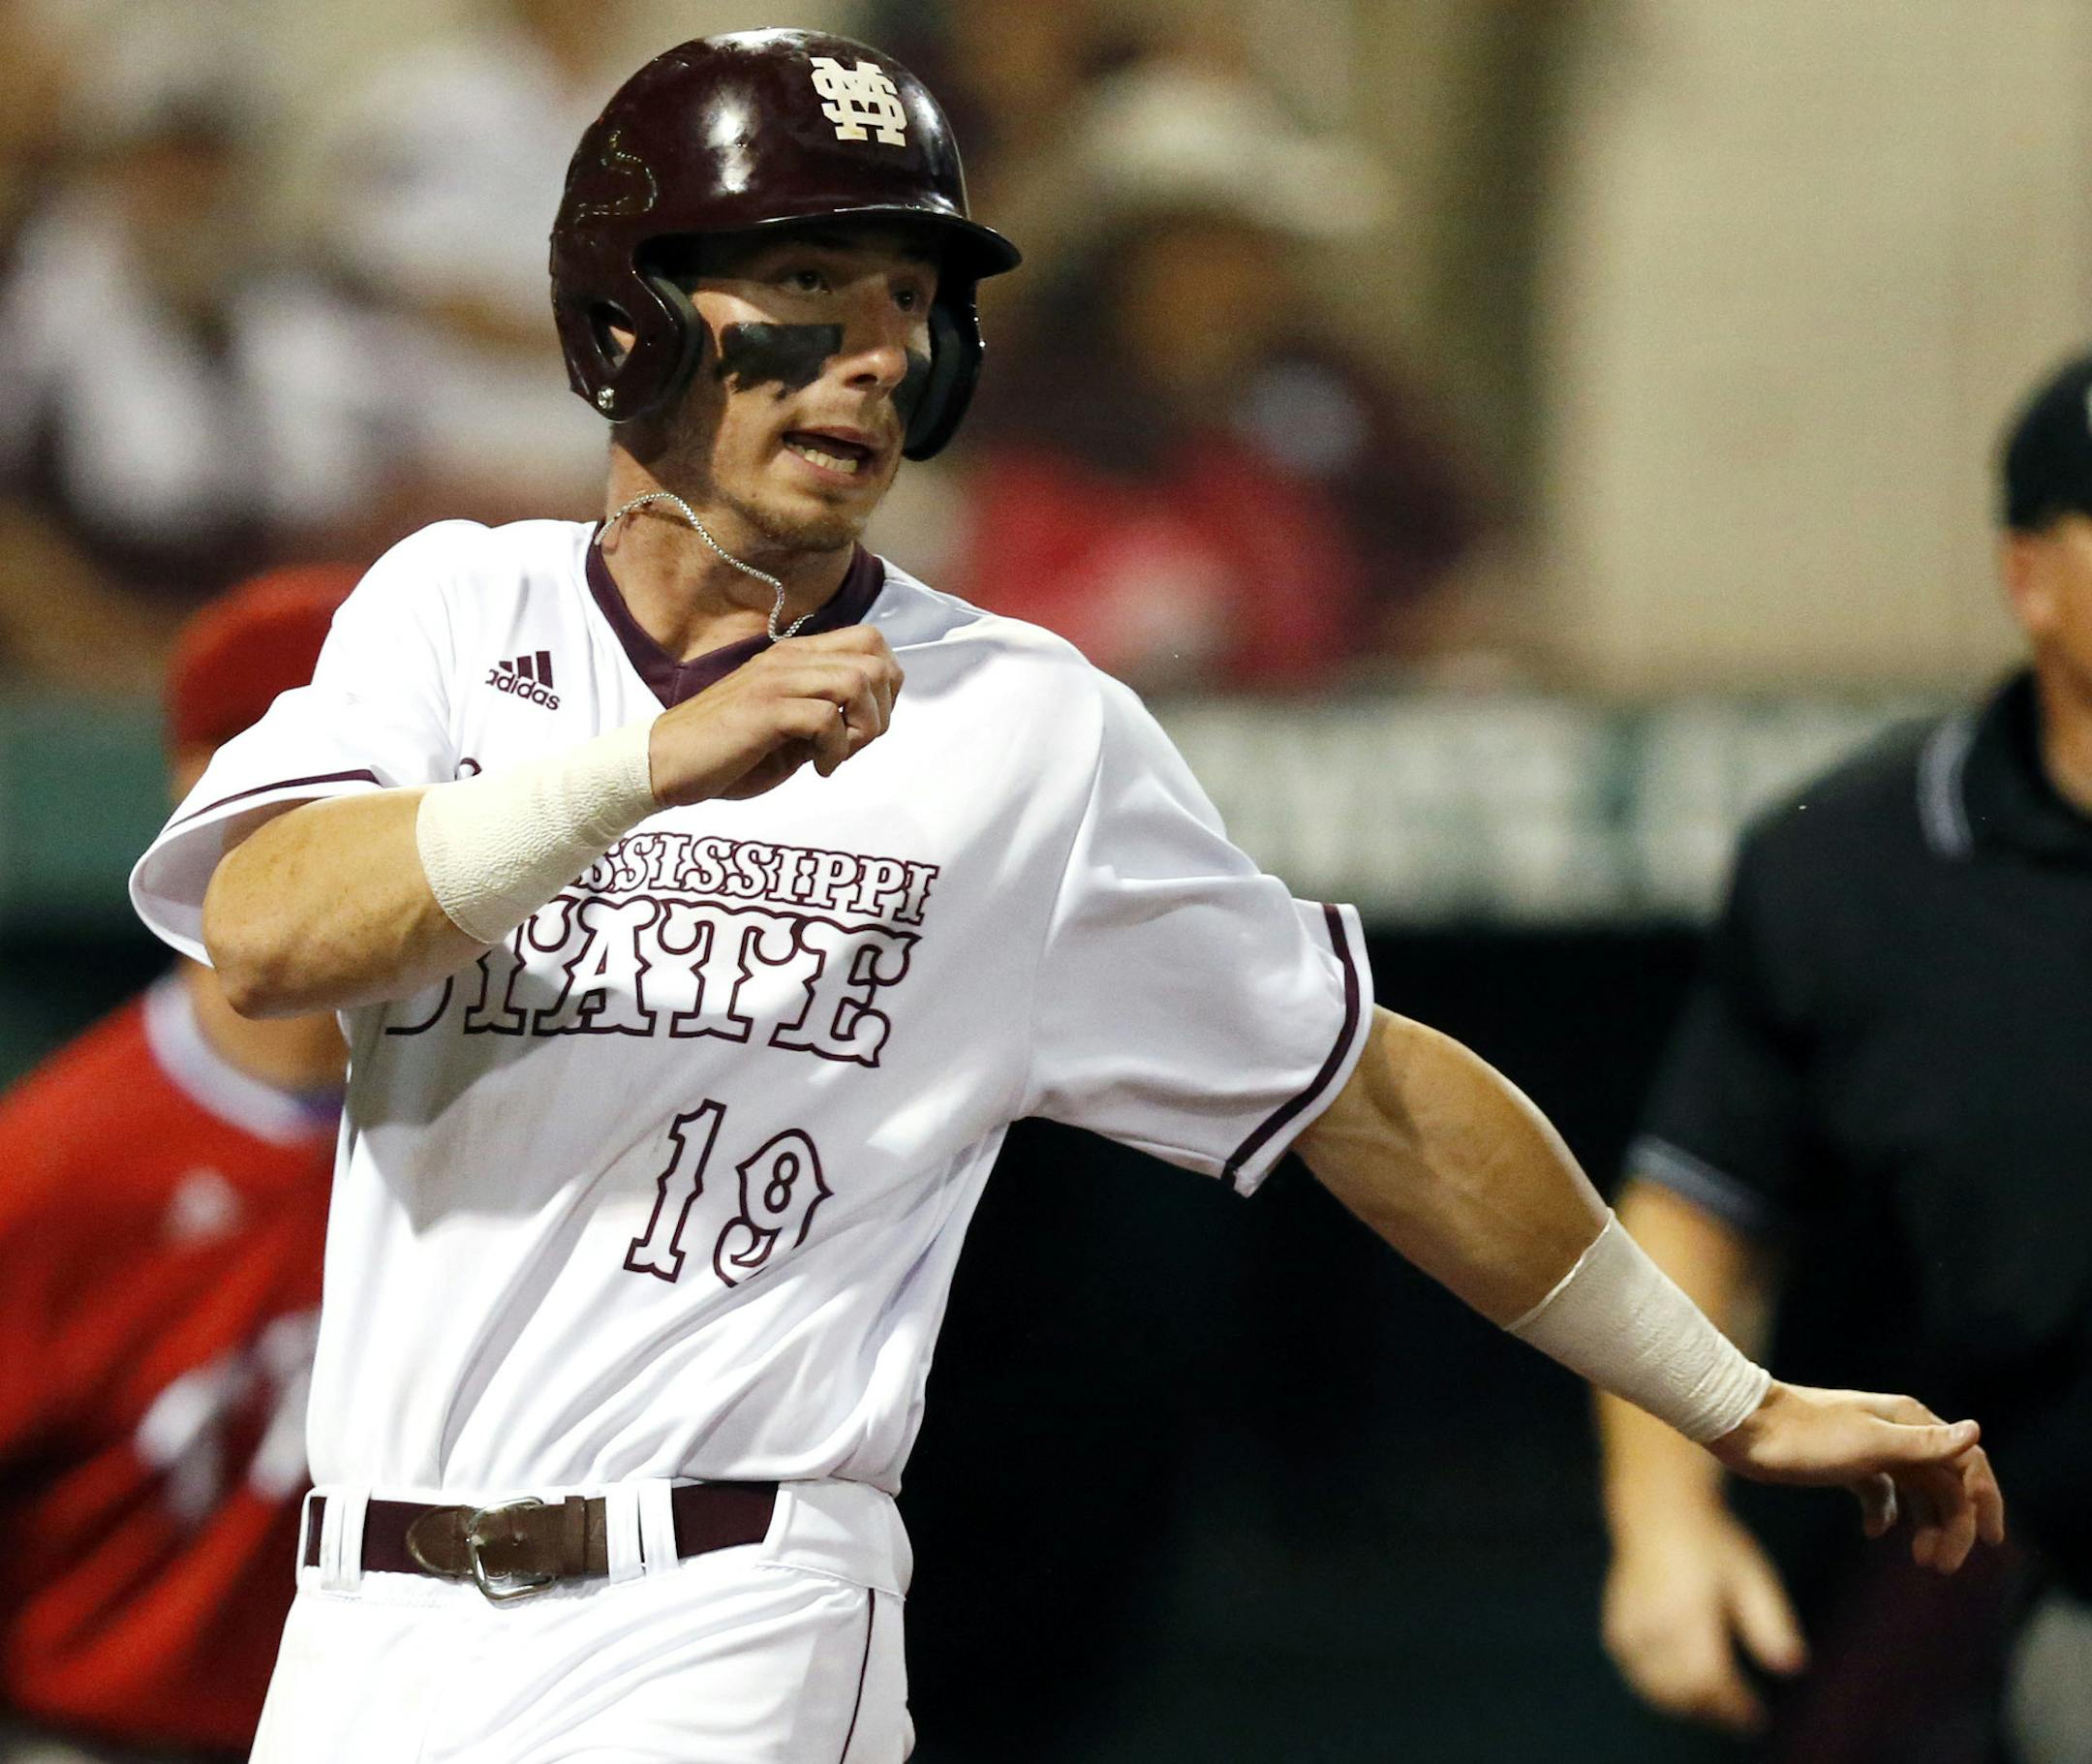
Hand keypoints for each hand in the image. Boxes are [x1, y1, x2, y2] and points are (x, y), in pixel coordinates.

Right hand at [647, 627, 901, 805]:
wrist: (665, 761)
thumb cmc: (728, 751)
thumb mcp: (789, 728)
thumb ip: (826, 715)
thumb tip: (871, 720)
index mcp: (796, 657)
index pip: (871, 642)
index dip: (886, 687)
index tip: (863, 725)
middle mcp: (790, 658)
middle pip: (874, 658)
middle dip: (882, 709)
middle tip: (855, 742)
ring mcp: (776, 680)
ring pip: (857, 682)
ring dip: (862, 728)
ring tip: (836, 755)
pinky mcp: (765, 708)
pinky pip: (826, 718)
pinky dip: (835, 751)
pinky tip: (818, 768)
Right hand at [1603, 1505, 1805, 1732]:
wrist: (1657, 1513)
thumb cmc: (1713, 1544)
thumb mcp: (1752, 1574)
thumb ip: (1771, 1621)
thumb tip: (1790, 1667)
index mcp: (1689, 1607)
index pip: (1707, 1675)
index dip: (1732, 1705)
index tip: (1756, 1718)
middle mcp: (1654, 1619)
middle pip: (1681, 1689)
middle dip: (1712, 1710)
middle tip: (1739, 1716)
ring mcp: (1630, 1625)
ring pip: (1655, 1688)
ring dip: (1686, 1705)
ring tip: (1714, 1706)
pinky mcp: (1616, 1627)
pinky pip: (1637, 1673)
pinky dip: (1658, 1688)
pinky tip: (1681, 1686)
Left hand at [1706, 1381, 2005, 1571]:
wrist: (1743, 1429)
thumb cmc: (1805, 1436)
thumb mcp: (1869, 1444)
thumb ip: (1923, 1444)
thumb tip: (1975, 1430)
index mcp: (1909, 1420)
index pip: (1966, 1462)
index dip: (1985, 1502)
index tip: (1991, 1543)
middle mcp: (1896, 1432)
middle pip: (1943, 1483)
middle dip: (1952, 1525)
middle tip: (1940, 1566)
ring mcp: (1870, 1448)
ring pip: (1916, 1491)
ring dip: (1926, 1525)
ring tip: (1922, 1560)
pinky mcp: (1846, 1464)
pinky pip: (1881, 1493)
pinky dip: (1885, 1514)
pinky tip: (1873, 1532)